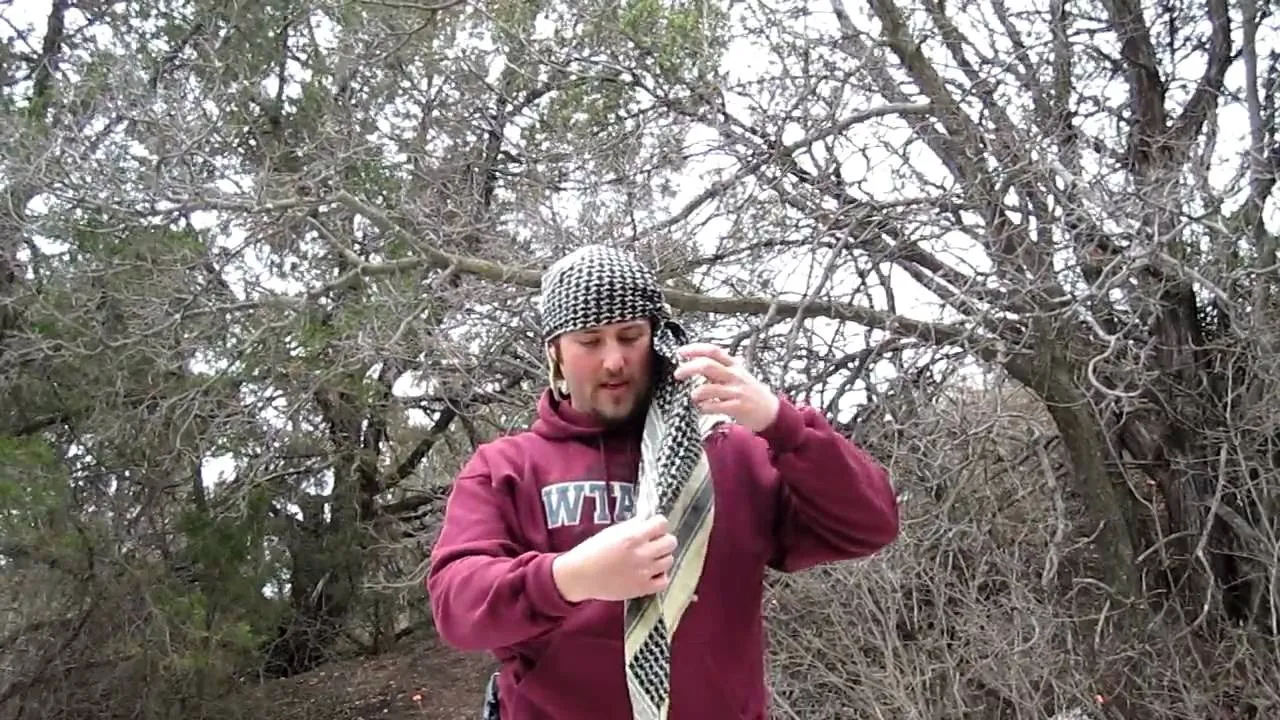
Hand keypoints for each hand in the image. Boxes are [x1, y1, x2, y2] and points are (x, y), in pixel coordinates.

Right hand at [552, 514, 676, 602]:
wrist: (580, 576)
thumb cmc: (592, 551)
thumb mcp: (612, 532)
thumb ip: (632, 526)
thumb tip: (648, 521)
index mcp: (632, 537)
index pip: (662, 524)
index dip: (659, 524)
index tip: (653, 527)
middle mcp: (641, 554)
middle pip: (670, 542)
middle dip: (663, 539)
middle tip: (654, 542)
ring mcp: (643, 573)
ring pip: (669, 560)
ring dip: (662, 556)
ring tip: (651, 557)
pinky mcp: (642, 589)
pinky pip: (664, 581)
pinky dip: (660, 576)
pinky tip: (651, 572)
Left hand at [672, 343, 779, 432]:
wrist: (771, 411)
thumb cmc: (750, 392)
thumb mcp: (738, 375)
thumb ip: (719, 369)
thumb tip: (695, 363)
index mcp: (734, 365)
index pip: (713, 351)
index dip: (695, 349)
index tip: (680, 352)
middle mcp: (735, 375)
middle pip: (707, 366)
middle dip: (688, 368)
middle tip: (678, 374)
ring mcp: (736, 391)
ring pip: (708, 388)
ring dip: (695, 393)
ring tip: (693, 397)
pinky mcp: (737, 407)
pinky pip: (715, 406)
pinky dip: (704, 407)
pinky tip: (703, 408)